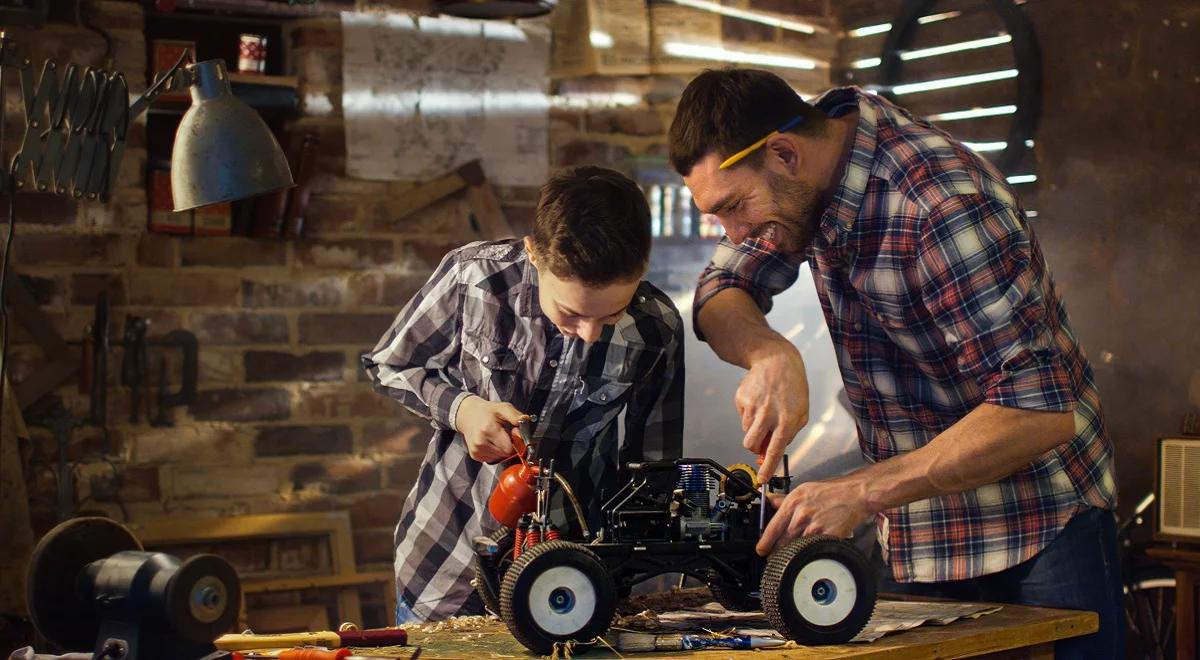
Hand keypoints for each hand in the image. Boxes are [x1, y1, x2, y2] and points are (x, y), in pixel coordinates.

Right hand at [454, 395, 524, 463]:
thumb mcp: (503, 407)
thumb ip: (515, 416)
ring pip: (500, 457)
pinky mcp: (475, 455)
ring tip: (496, 436)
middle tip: (504, 433)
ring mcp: (477, 450)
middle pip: (505, 453)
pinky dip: (495, 452)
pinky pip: (493, 459)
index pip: (509, 448)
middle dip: (509, 444)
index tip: (512, 433)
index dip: (515, 441)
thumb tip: (525, 420)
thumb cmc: (487, 412)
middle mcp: (480, 442)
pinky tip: (491, 441)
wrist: (469, 415)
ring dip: (502, 448)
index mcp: (488, 429)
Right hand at [737, 343, 808, 480]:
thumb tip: (767, 454)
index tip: (762, 480)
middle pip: (751, 444)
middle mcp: (768, 414)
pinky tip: (759, 402)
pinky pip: (742, 417)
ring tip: (765, 412)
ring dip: (754, 428)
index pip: (775, 450)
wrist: (776, 361)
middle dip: (754, 448)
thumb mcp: (799, 414)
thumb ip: (786, 436)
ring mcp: (753, 406)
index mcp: (786, 420)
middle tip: (760, 440)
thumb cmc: (792, 388)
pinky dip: (749, 414)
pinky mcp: (741, 399)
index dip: (767, 468)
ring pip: (746, 431)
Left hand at [756, 475, 873, 555]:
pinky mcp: (827, 537)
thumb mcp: (803, 490)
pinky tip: (807, 552)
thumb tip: (769, 502)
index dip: (765, 542)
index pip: (773, 527)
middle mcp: (802, 515)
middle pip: (782, 541)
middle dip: (776, 551)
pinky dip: (808, 553)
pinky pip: (812, 549)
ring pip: (796, 548)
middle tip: (773, 556)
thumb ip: (784, 499)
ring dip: (791, 554)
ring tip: (790, 556)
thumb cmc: (831, 492)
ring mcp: (815, 527)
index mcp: (794, 502)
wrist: (854, 495)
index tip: (760, 549)